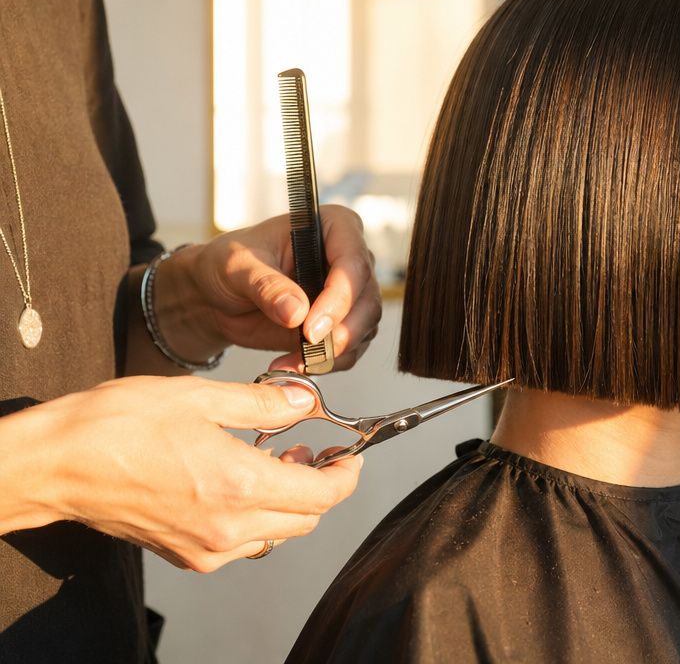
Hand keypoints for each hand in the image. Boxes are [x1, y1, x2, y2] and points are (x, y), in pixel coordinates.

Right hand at [26, 375, 361, 571]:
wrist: (57, 464)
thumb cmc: (119, 424)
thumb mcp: (200, 396)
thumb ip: (262, 403)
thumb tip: (306, 401)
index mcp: (240, 486)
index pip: (323, 495)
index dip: (346, 475)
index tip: (350, 455)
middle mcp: (229, 528)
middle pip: (306, 519)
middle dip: (320, 486)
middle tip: (313, 451)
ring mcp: (206, 549)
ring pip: (275, 534)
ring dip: (288, 502)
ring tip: (276, 459)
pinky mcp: (184, 555)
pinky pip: (241, 543)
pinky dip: (255, 515)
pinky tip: (240, 480)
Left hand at [158, 205, 381, 370]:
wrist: (219, 295)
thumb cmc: (229, 264)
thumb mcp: (238, 267)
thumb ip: (266, 285)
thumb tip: (296, 312)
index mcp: (333, 227)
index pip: (353, 261)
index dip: (339, 297)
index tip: (311, 327)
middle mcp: (349, 259)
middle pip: (367, 299)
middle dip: (341, 331)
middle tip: (308, 348)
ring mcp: (350, 294)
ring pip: (364, 327)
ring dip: (333, 351)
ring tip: (292, 361)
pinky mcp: (342, 324)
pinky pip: (349, 349)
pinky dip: (325, 363)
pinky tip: (292, 364)